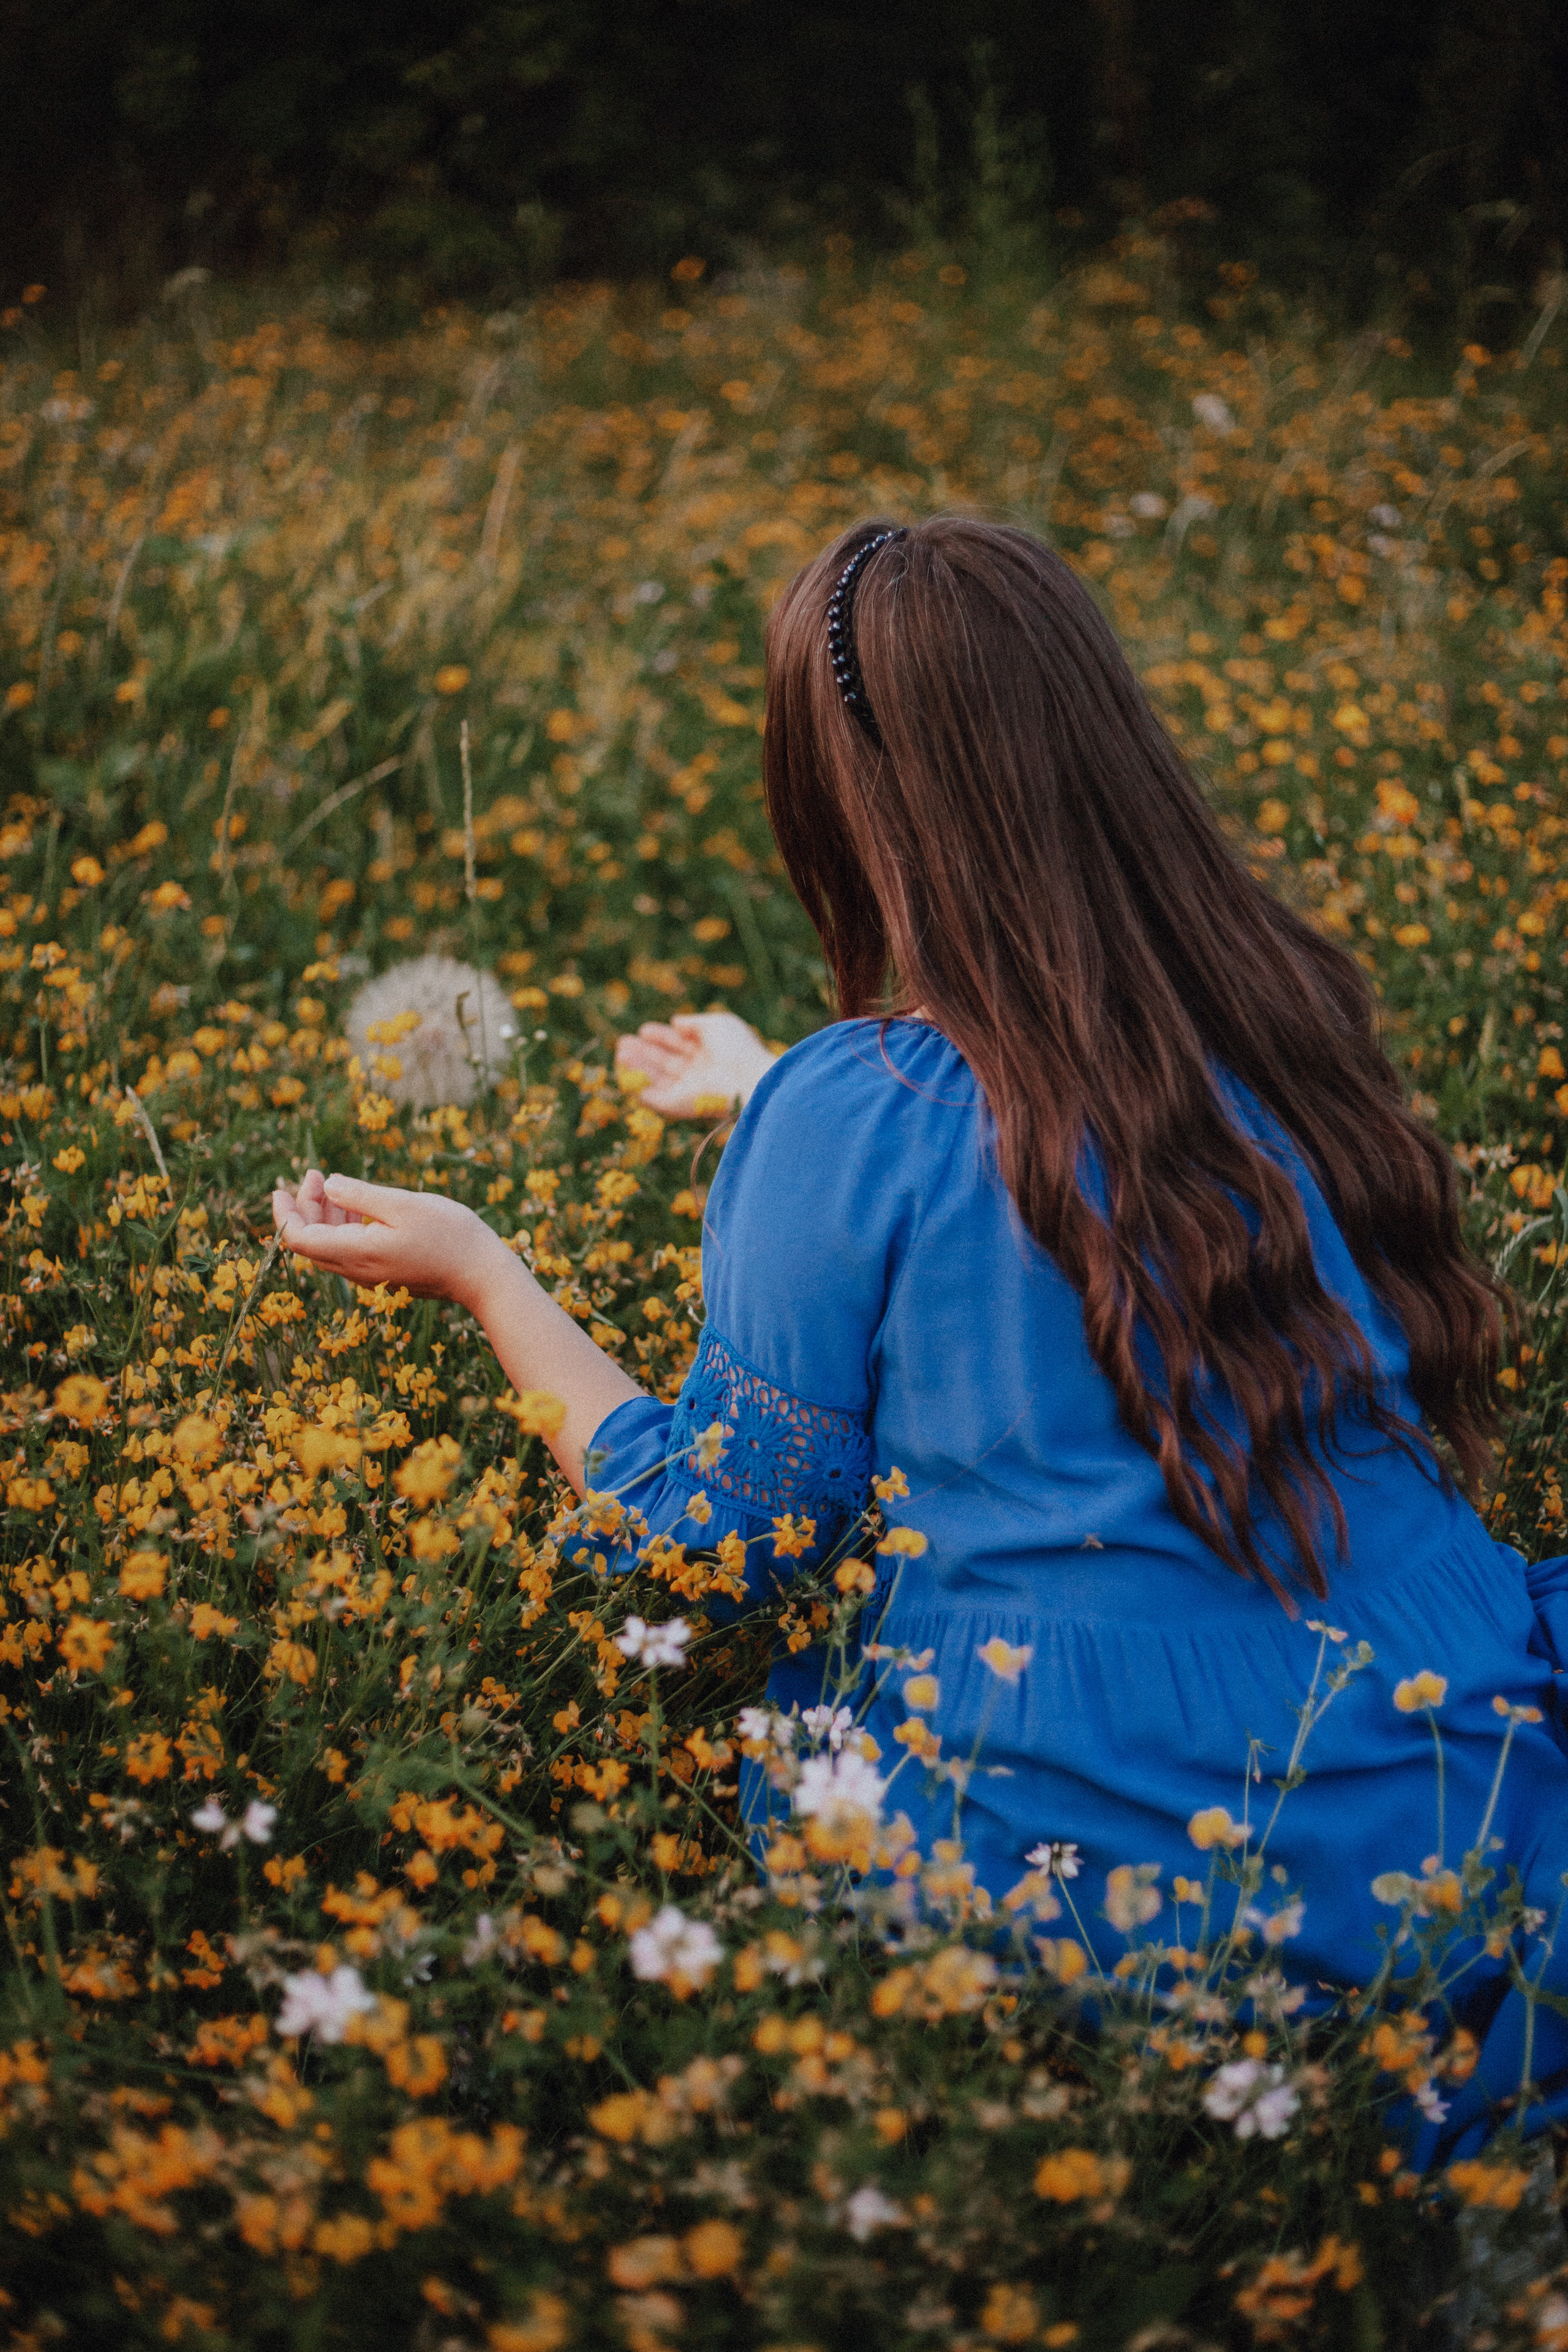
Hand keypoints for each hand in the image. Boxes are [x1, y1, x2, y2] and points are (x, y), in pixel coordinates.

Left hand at [272, 1169, 508, 1309]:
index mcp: (357, 1253)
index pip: (298, 1239)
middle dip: (303, 1207)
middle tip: (313, 1174)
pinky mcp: (383, 1274)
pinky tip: (355, 1208)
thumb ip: (360, 1196)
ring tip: (331, 1184)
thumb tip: (327, 1185)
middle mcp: (357, 1270)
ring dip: (323, 1215)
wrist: (483, 1276)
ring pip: (328, 1247)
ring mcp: (370, 1275)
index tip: (282, 1188)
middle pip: (310, 1243)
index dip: (283, 1214)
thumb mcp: (403, 1205)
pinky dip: (341, 1227)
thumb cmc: (450, 1235)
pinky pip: (348, 1251)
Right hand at [614, 1012, 778, 1117]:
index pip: (681, 1045)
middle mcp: (700, 1074)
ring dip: (638, 1067)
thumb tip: (675, 1021)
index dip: (662, 1037)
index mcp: (711, 1054)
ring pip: (658, 1080)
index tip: (644, 1029)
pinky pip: (656, 1099)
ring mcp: (690, 1091)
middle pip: (667, 1063)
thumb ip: (694, 1023)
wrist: (748, 1078)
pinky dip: (640, 1089)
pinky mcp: (681, 1107)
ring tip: (620, 1053)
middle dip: (645, 1052)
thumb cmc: (737, 1048)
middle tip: (623, 1042)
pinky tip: (625, 1076)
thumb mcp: (718, 1024)